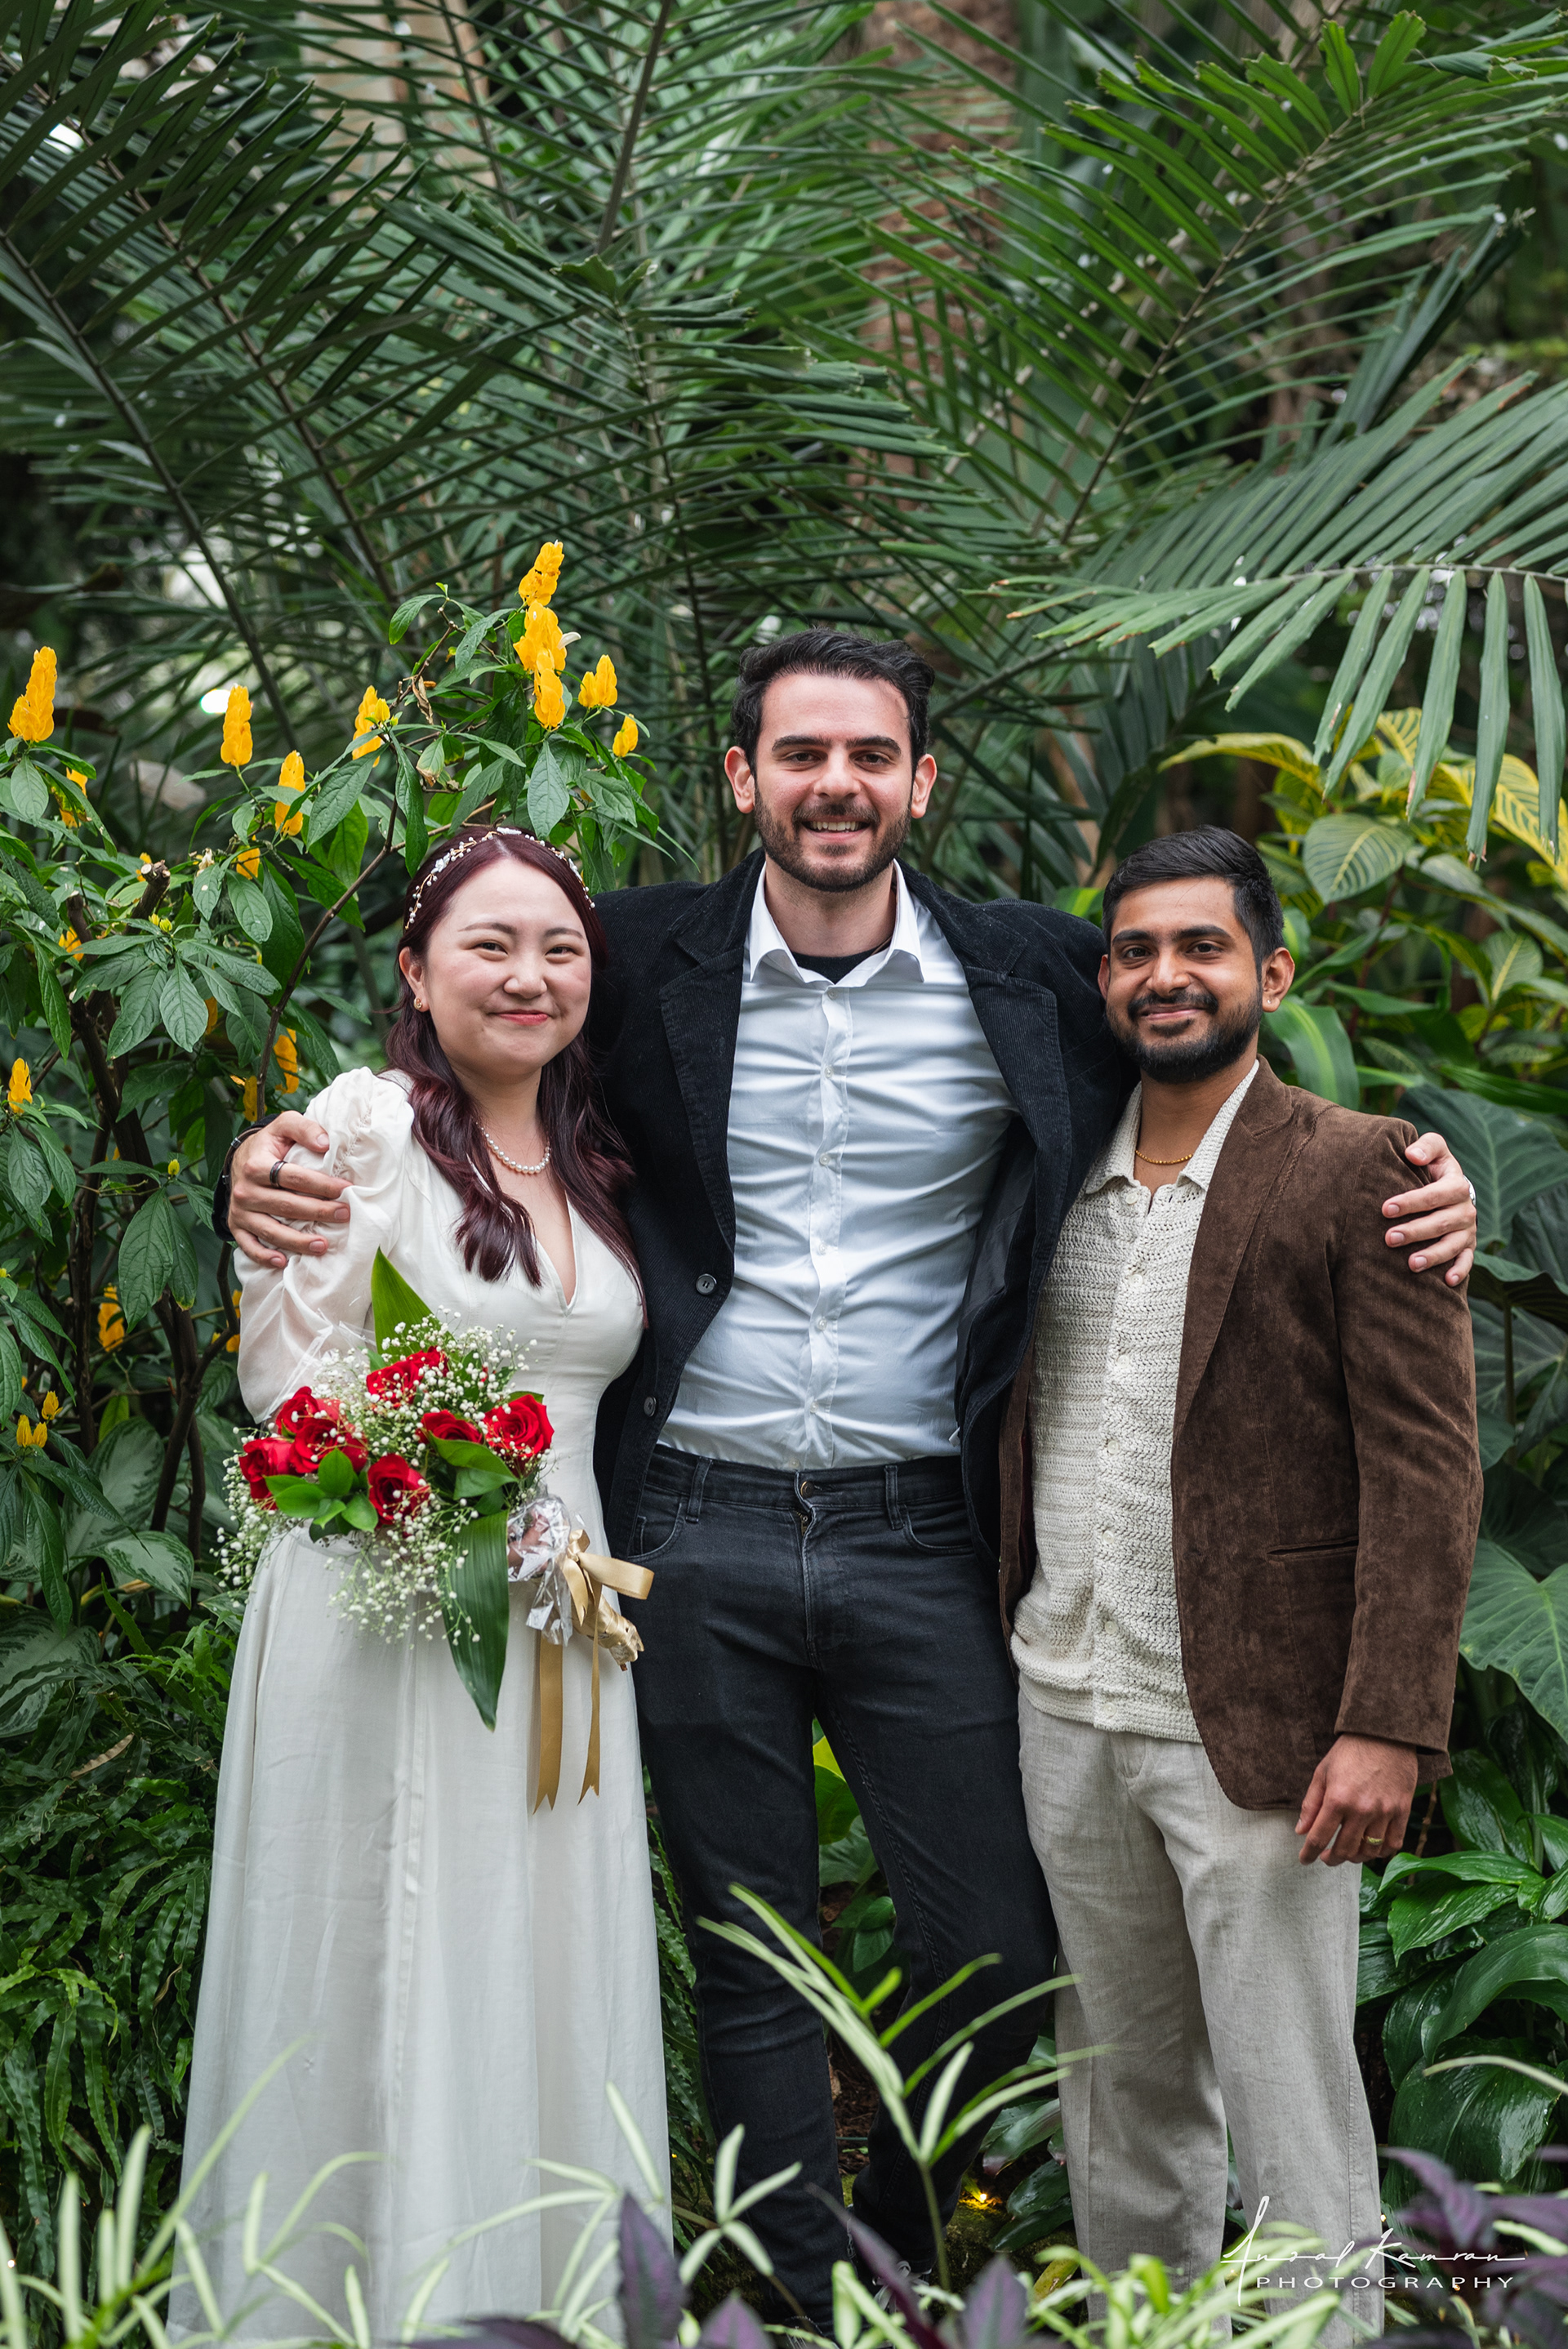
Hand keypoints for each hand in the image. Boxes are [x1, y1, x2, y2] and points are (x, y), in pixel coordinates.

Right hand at [228, 1114, 349, 1268]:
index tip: (346, 1189)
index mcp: (257, 1165)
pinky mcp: (237, 1226)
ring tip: (323, 1245)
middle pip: (287, 1206)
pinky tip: (283, 1262)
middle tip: (344, 1215)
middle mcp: (245, 1190)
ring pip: (271, 1231)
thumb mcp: (284, 1127)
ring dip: (297, 1241)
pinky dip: (264, 1256)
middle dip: (318, 1212)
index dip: (321, 1184)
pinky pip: (249, 1246)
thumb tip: (325, 1143)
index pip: (294, 1178)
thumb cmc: (269, 1145)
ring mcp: (240, 1211)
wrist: (240, 1159)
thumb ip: (304, 1128)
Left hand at [1295, 1734, 1417, 1864]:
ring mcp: (1384, 1812)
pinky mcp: (1402, 1810)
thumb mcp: (1322, 1772)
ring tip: (1347, 1852)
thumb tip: (1301, 1831)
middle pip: (1344, 1849)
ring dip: (1355, 1857)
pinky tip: (1372, 1848)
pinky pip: (1393, 1843)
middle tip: (1326, 1858)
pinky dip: (1381, 1852)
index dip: (1309, 1853)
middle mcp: (1361, 1810)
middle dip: (1331, 1859)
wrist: (1386, 1733)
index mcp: (1337, 1799)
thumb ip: (1311, 1804)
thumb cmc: (1350, 1751)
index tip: (1304, 1860)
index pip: (1319, 1837)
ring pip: (1369, 1851)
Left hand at [1383, 1131, 1475, 1286]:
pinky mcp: (1468, 1246)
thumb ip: (1426, 1147)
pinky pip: (1467, 1261)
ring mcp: (1467, 1230)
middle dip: (1415, 1231)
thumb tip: (1411, 1154)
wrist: (1453, 1186)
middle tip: (1388, 1239)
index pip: (1435, 1194)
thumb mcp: (1435, 1150)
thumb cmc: (1434, 1167)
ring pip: (1452, 1245)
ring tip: (1411, 1264)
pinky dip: (1459, 1271)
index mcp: (1457, 1184)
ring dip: (1433, 1255)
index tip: (1385, 1209)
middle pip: (1441, 1222)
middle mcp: (1465, 1209)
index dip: (1411, 1202)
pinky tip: (1446, 1281)